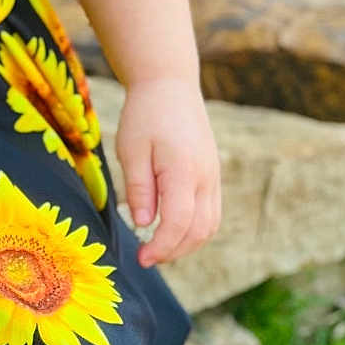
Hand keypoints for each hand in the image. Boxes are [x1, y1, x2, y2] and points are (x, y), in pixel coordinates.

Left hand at [114, 75, 220, 267]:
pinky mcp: (212, 174)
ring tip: (158, 249)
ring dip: (187, 244)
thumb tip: (144, 224)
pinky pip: (211, 211)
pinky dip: (196, 229)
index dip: (161, 246)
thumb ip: (138, 188)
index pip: (179, 222)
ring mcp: (213, 175)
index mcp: (183, 169)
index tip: (141, 258)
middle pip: (199, 230)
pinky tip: (173, 231)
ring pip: (210, 224)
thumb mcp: (131, 149)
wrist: (170, 85)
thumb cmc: (145, 114)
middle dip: (174, 251)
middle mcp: (206, 176)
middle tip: (146, 258)